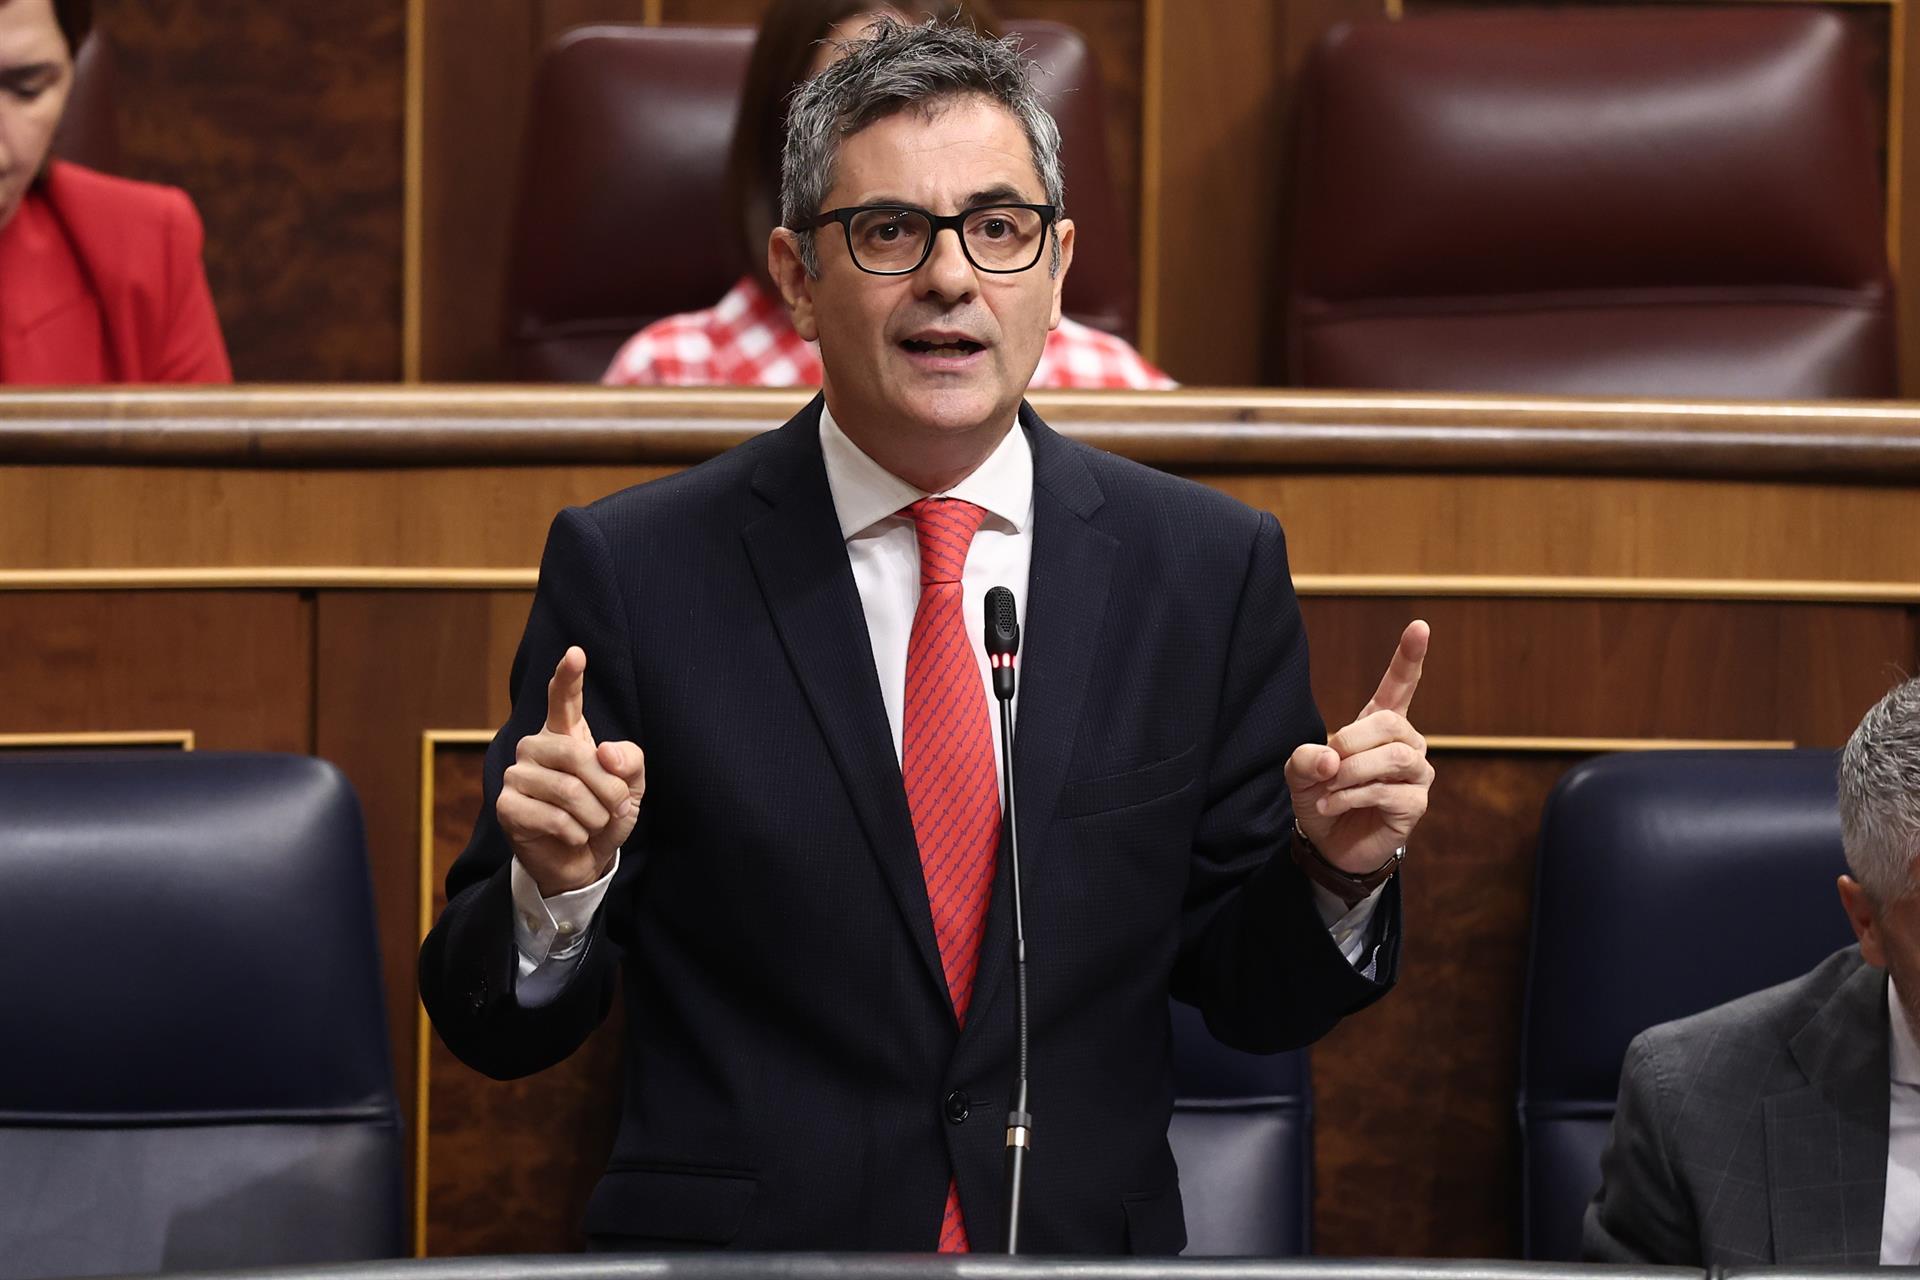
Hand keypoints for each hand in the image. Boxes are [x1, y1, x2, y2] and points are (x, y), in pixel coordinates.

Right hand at [497, 646, 646, 897]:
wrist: (582, 859)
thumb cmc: (604, 814)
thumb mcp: (630, 786)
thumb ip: (629, 762)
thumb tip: (605, 753)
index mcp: (565, 734)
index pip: (563, 699)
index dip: (568, 676)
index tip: (576, 653)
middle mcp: (535, 746)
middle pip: (577, 755)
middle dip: (608, 789)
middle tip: (616, 808)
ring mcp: (516, 774)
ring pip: (567, 789)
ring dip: (595, 815)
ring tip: (594, 823)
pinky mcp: (506, 806)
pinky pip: (554, 817)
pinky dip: (576, 832)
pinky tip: (573, 836)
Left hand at [1284, 620, 1432, 872]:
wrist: (1328, 844)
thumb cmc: (1321, 796)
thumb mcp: (1299, 771)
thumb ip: (1306, 756)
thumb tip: (1333, 759)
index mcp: (1379, 725)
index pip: (1400, 685)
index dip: (1409, 657)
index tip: (1420, 626)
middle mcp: (1406, 744)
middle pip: (1392, 722)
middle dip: (1352, 739)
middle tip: (1328, 762)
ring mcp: (1415, 775)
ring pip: (1395, 758)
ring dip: (1353, 772)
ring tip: (1328, 787)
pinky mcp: (1415, 805)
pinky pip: (1388, 793)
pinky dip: (1351, 797)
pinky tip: (1331, 805)